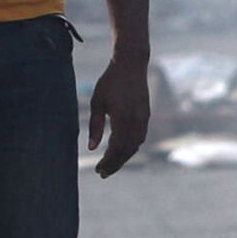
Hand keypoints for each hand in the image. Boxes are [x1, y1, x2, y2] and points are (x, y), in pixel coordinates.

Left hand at [88, 48, 149, 177]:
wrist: (131, 64)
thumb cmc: (110, 81)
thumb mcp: (97, 102)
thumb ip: (95, 125)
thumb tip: (91, 148)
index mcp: (123, 118)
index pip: (117, 148)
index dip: (108, 162)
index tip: (98, 170)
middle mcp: (136, 121)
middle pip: (127, 151)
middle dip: (115, 164)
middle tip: (102, 173)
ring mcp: (144, 118)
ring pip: (135, 145)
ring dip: (123, 157)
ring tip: (110, 164)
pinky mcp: (146, 115)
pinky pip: (140, 137)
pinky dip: (130, 147)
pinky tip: (121, 150)